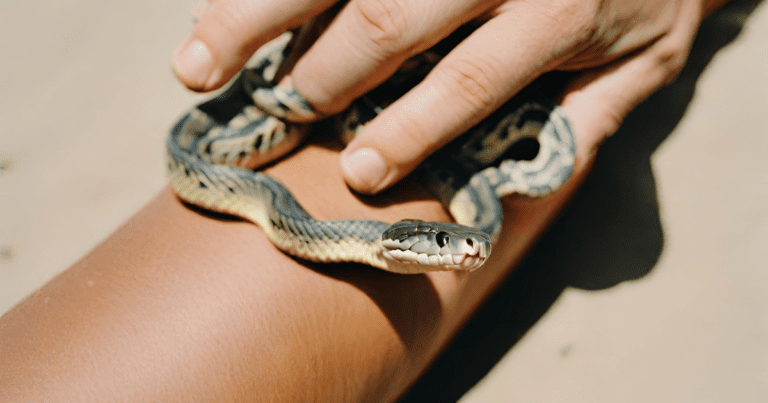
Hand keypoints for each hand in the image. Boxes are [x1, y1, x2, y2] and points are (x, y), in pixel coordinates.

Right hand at [172, 0, 730, 193]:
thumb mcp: (647, 63)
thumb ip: (592, 116)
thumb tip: (521, 178)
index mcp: (559, 9)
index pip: (470, 78)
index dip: (409, 130)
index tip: (356, 173)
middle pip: (393, 12)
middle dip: (319, 68)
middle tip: (265, 110)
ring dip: (261, 9)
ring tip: (196, 57)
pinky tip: (226, 1)